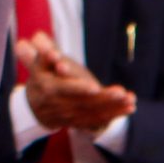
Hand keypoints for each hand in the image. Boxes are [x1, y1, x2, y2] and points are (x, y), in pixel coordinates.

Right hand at [15, 32, 135, 131]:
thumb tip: (34, 40)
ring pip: (94, 113)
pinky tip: (130, 108)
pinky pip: (99, 120)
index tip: (94, 87)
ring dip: (114, 108)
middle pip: (84, 103)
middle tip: (122, 93)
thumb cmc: (39, 79)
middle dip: (104, 99)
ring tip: (130, 100)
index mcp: (50, 90)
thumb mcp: (36, 65)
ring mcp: (71, 116)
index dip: (78, 89)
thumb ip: (41, 54)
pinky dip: (115, 115)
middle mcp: (60, 106)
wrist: (33, 109)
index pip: (65, 90)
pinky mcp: (81, 122)